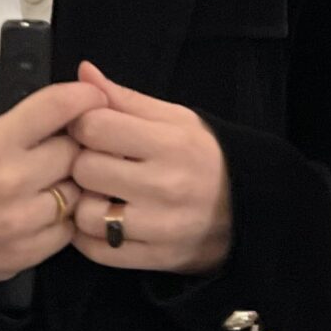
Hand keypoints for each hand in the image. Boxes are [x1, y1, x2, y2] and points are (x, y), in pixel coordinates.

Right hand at [0, 79, 104, 287]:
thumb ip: (21, 127)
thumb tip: (72, 111)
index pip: (55, 107)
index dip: (83, 97)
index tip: (94, 97)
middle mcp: (9, 181)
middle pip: (74, 152)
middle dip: (74, 147)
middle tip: (65, 148)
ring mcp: (20, 222)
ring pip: (77, 193)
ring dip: (71, 186)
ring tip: (51, 184)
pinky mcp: (25, 254)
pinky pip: (67, 230)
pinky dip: (63, 220)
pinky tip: (45, 213)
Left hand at [61, 58, 232, 274]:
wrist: (247, 210)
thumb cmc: (203, 157)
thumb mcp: (175, 119)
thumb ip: (125, 99)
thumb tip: (83, 72)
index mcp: (170, 143)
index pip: (94, 126)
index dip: (84, 124)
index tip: (92, 130)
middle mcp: (164, 186)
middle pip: (84, 169)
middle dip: (83, 163)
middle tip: (97, 163)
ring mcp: (159, 227)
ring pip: (86, 215)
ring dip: (85, 204)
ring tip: (101, 194)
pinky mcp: (153, 258)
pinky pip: (97, 251)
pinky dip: (90, 237)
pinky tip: (103, 221)